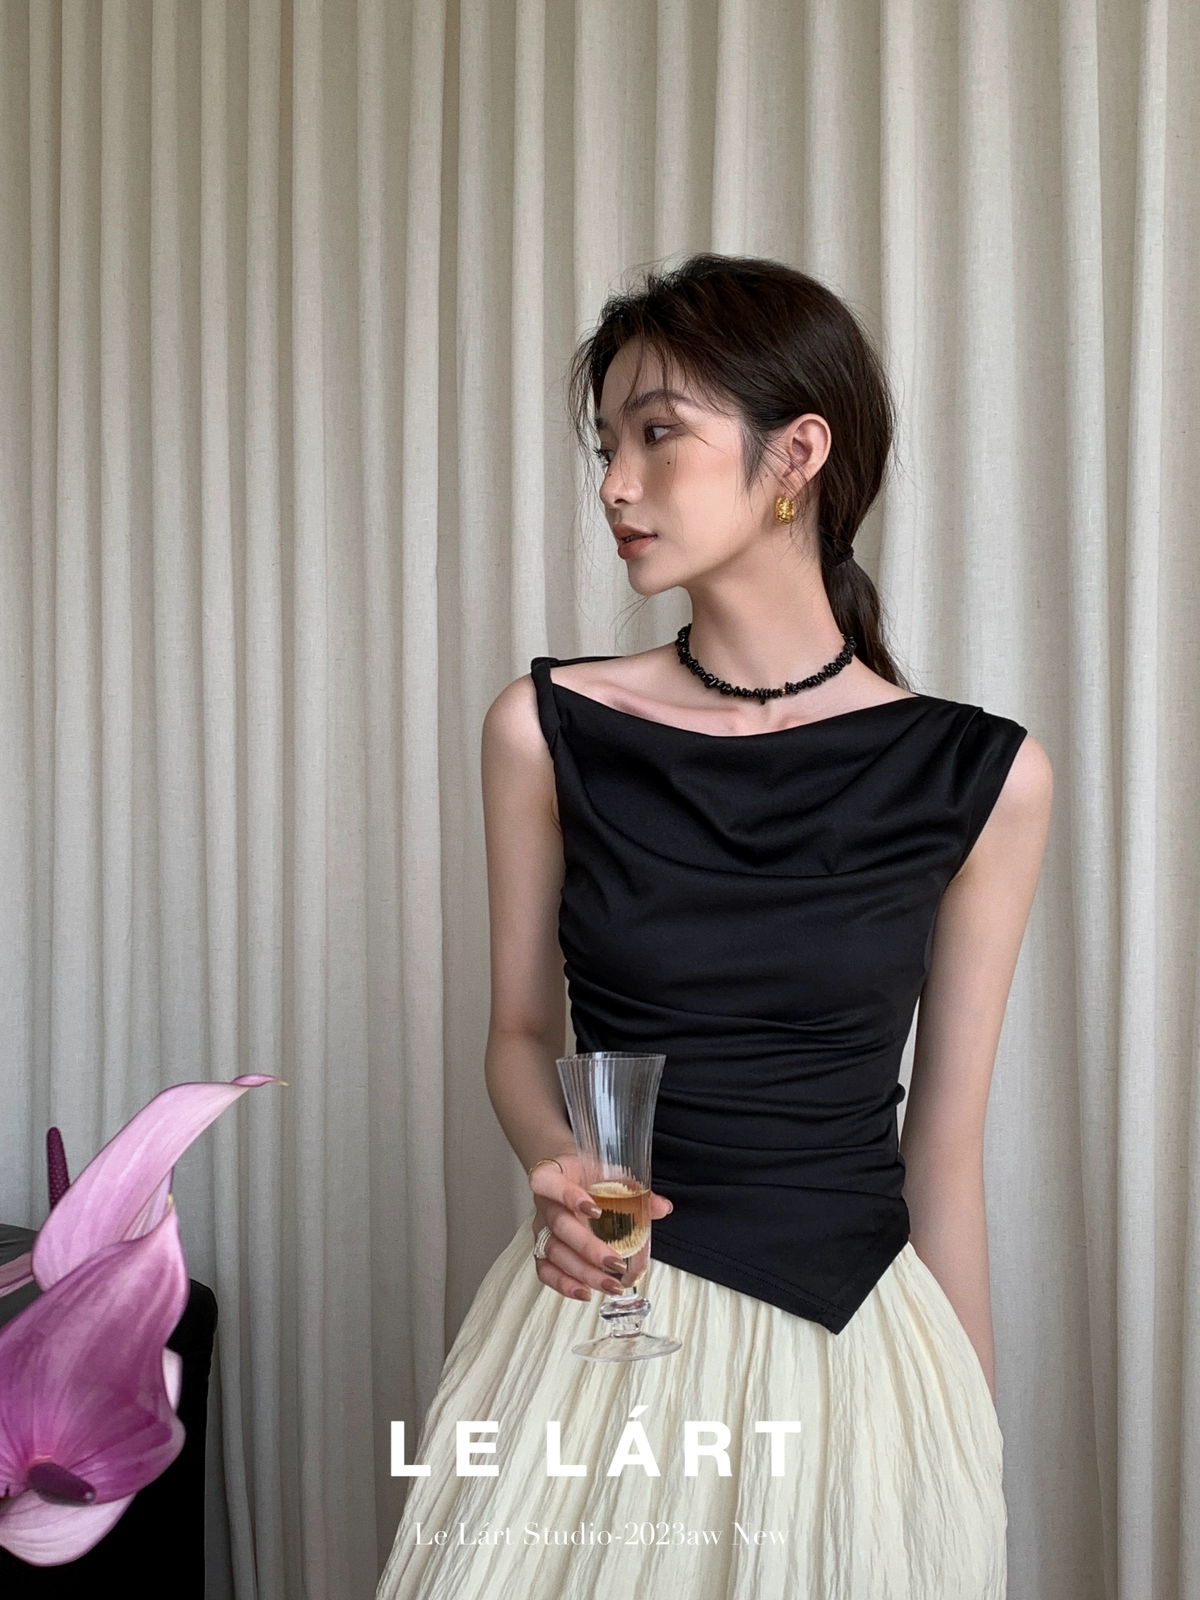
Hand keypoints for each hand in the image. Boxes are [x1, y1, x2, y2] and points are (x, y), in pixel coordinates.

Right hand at [529, 1154, 674, 1300]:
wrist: (570, 1177)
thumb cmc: (588, 1175)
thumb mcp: (609, 1172)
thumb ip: (634, 1189)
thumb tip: (663, 1207)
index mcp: (554, 1175)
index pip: (547, 1181)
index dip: (566, 1195)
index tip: (595, 1209)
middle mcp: (544, 1203)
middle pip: (559, 1226)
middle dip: (588, 1247)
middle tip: (615, 1262)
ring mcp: (541, 1228)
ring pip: (554, 1252)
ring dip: (582, 1272)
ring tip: (610, 1285)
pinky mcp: (542, 1249)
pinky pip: (545, 1270)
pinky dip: (564, 1284)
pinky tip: (585, 1292)